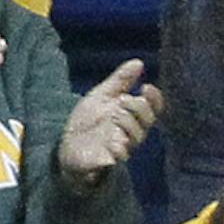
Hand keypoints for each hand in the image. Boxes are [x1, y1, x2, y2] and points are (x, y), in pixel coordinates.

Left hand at [58, 57, 161, 183]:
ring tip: (114, 116)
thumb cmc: (88, 121)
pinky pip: (120, 159)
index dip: (155, 99)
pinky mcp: (108, 161)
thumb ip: (120, 80)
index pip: (153, 108)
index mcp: (132, 116)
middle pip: (147, 121)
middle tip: (122, 100)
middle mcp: (131, 132)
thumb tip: (139, 62)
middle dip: (138, 108)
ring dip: (128, 123)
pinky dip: (120, 151)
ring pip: (136, 138)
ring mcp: (121, 147)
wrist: (69, 144)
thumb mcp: (102, 95)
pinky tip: (114, 143)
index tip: (146, 86)